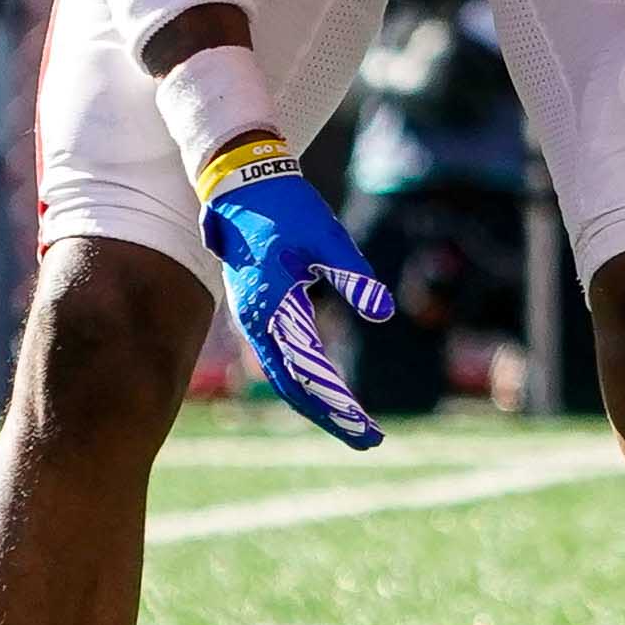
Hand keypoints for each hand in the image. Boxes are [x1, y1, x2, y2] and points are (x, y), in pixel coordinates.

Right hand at [193, 139, 396, 444]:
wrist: (242, 184)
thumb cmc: (287, 209)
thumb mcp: (328, 237)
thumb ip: (354, 275)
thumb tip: (382, 311)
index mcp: (271, 307)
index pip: (308, 372)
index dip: (337, 404)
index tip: (366, 427)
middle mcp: (256, 322)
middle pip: (294, 386)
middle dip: (331, 416)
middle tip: (368, 440)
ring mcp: (253, 319)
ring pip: (286, 376)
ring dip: (319, 403)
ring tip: (354, 425)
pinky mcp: (257, 313)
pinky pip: (281, 359)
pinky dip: (305, 381)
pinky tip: (327, 392)